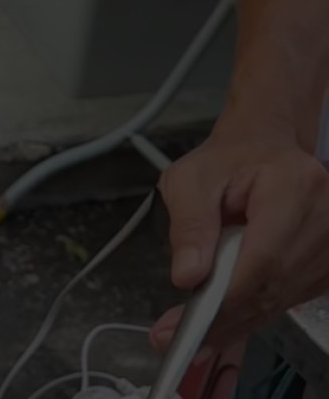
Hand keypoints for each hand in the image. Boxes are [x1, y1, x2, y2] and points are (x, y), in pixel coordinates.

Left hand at [150, 128, 328, 362]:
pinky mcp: (327, 263)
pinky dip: (253, 310)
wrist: (262, 149)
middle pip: (274, 285)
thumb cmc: (227, 160)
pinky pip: (288, 297)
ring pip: (282, 299)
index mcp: (294, 187)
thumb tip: (188, 276)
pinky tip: (222, 318)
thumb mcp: (189, 181)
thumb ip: (188, 226)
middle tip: (174, 337)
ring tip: (191, 328)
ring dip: (236, 320)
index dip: (227, 297)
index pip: (264, 258)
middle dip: (223, 317)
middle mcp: (325, 217)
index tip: (190, 323)